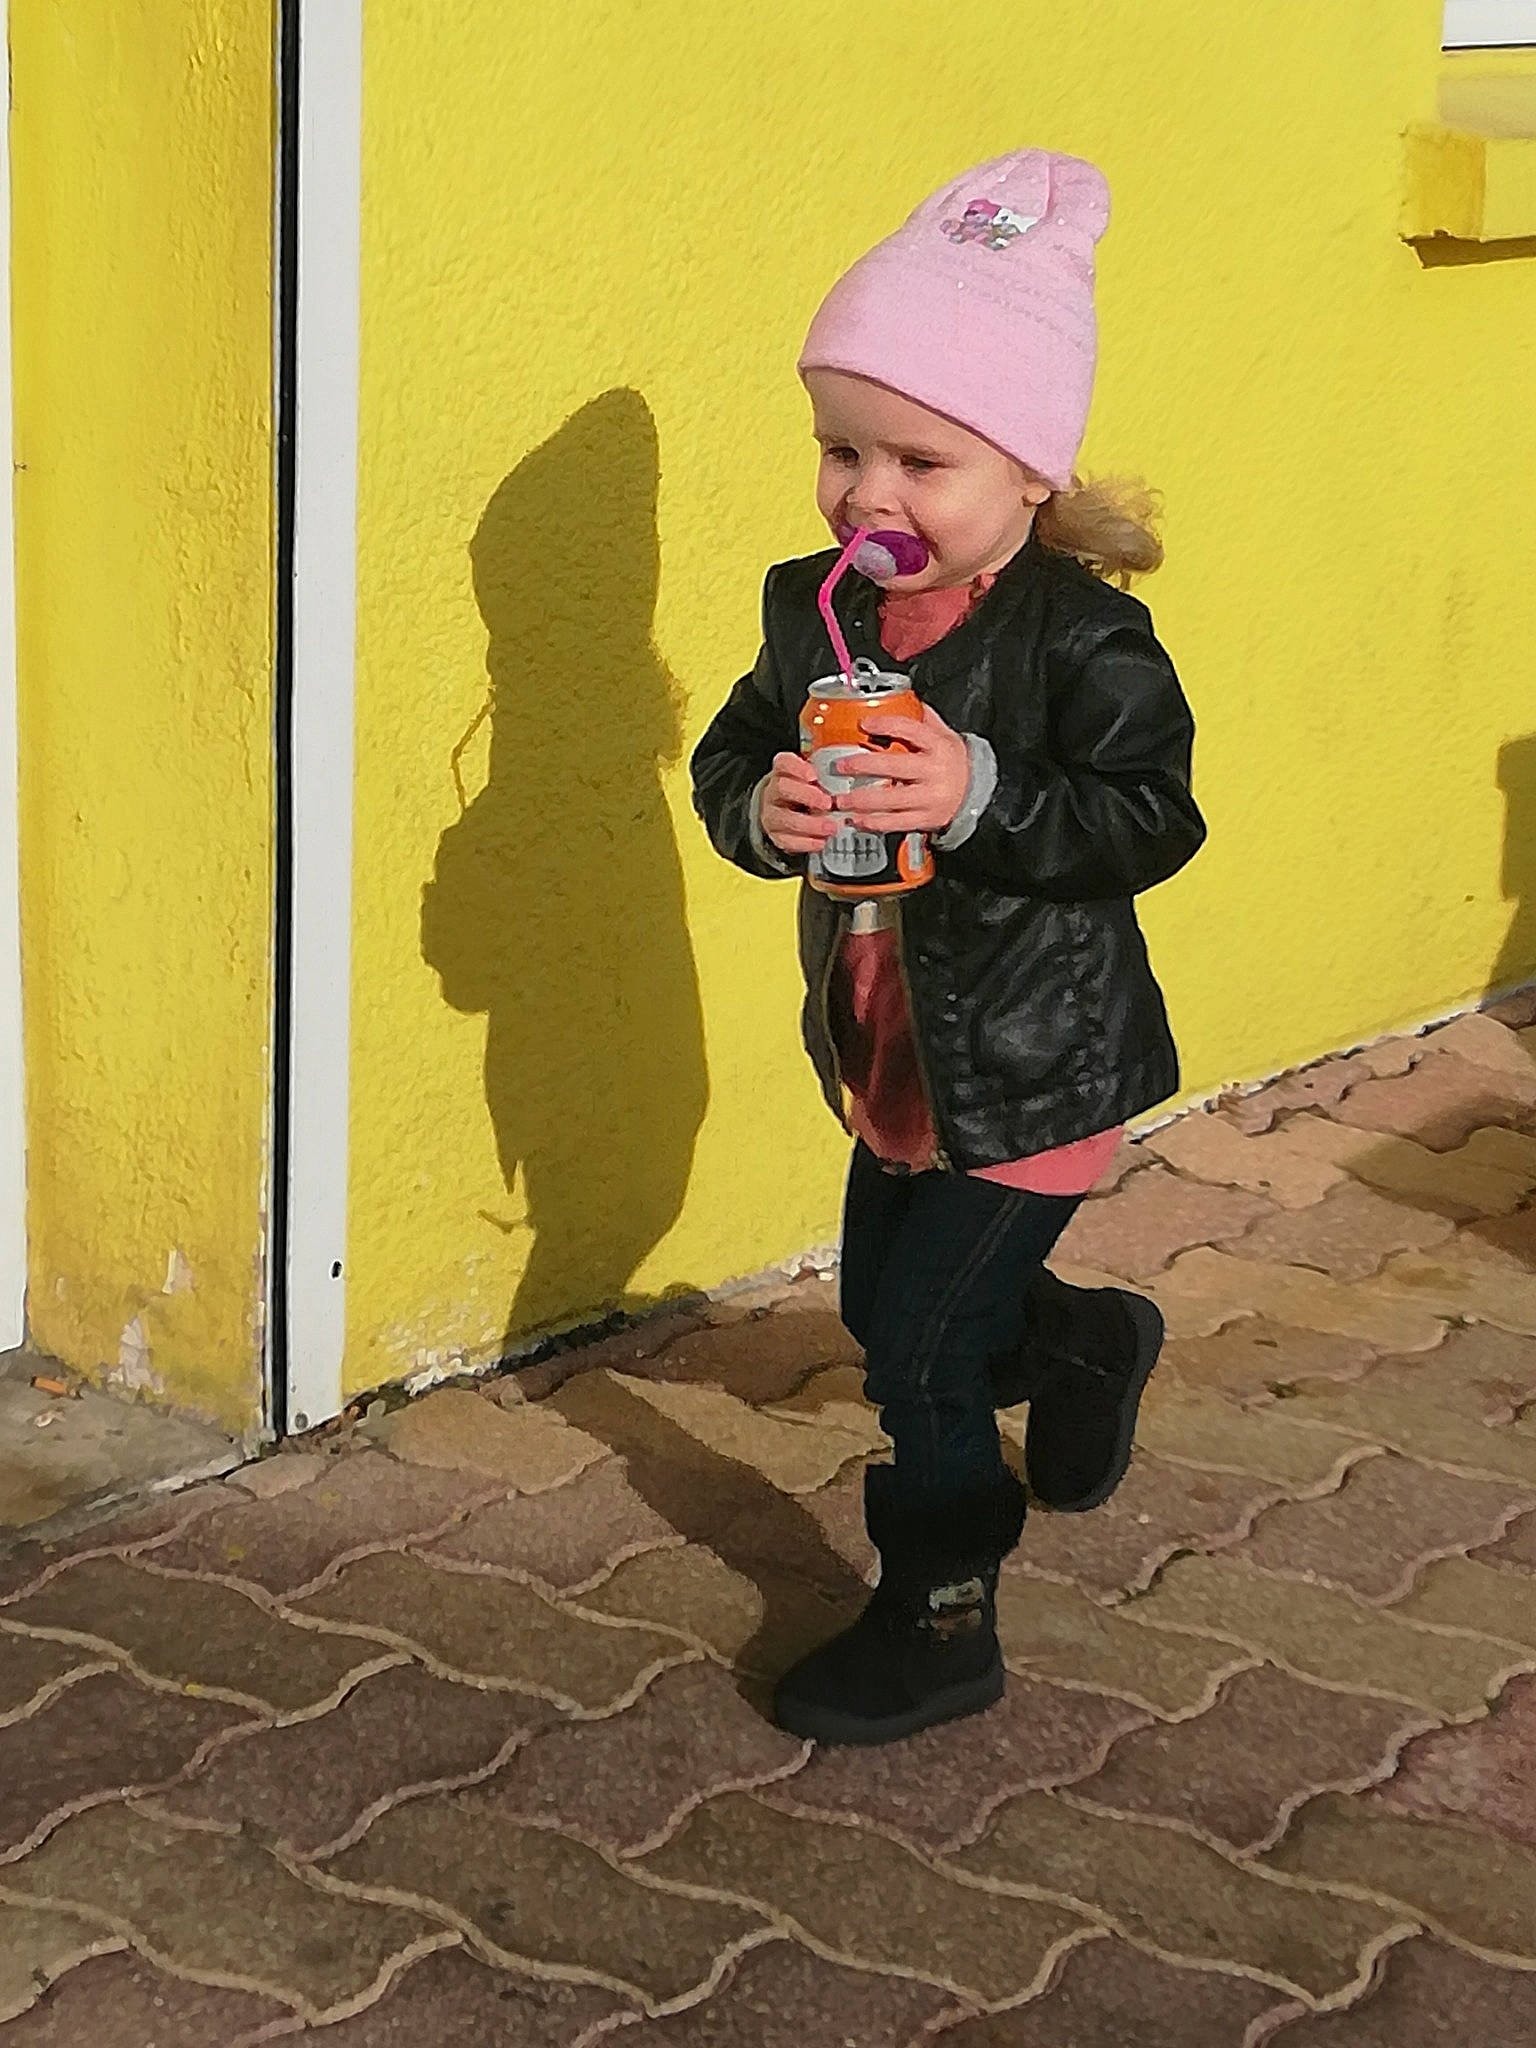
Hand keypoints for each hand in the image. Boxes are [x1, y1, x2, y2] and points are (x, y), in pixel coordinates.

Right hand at [760, 750, 837, 854]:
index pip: (784, 763)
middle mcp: (774, 791)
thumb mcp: (816, 778)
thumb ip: (827, 775)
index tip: (814, 776)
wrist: (788, 812)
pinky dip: (806, 843)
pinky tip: (821, 842)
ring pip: (784, 818)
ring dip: (810, 824)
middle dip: (807, 795)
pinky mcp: (776, 835)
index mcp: (784, 772)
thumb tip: (855, 772)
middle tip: (828, 803)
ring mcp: (772, 814)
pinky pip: (786, 840)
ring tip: (831, 827)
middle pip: (782, 788)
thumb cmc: (806, 791)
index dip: (797, 768)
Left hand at [834, 705, 968, 835]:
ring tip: (841, 799)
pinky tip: (858, 819)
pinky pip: (896, 822)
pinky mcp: (926, 819)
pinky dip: (874, 823)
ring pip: (890, 800)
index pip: (910, 730)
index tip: (863, 724)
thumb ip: (923, 719)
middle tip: (840, 765)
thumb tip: (901, 699)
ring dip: (861, 800)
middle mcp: (934, 772)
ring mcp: (930, 798)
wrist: (977, 791)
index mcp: (939, 747)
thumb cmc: (954, 761)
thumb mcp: (946, 735)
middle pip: (893, 766)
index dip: (884, 725)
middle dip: (862, 766)